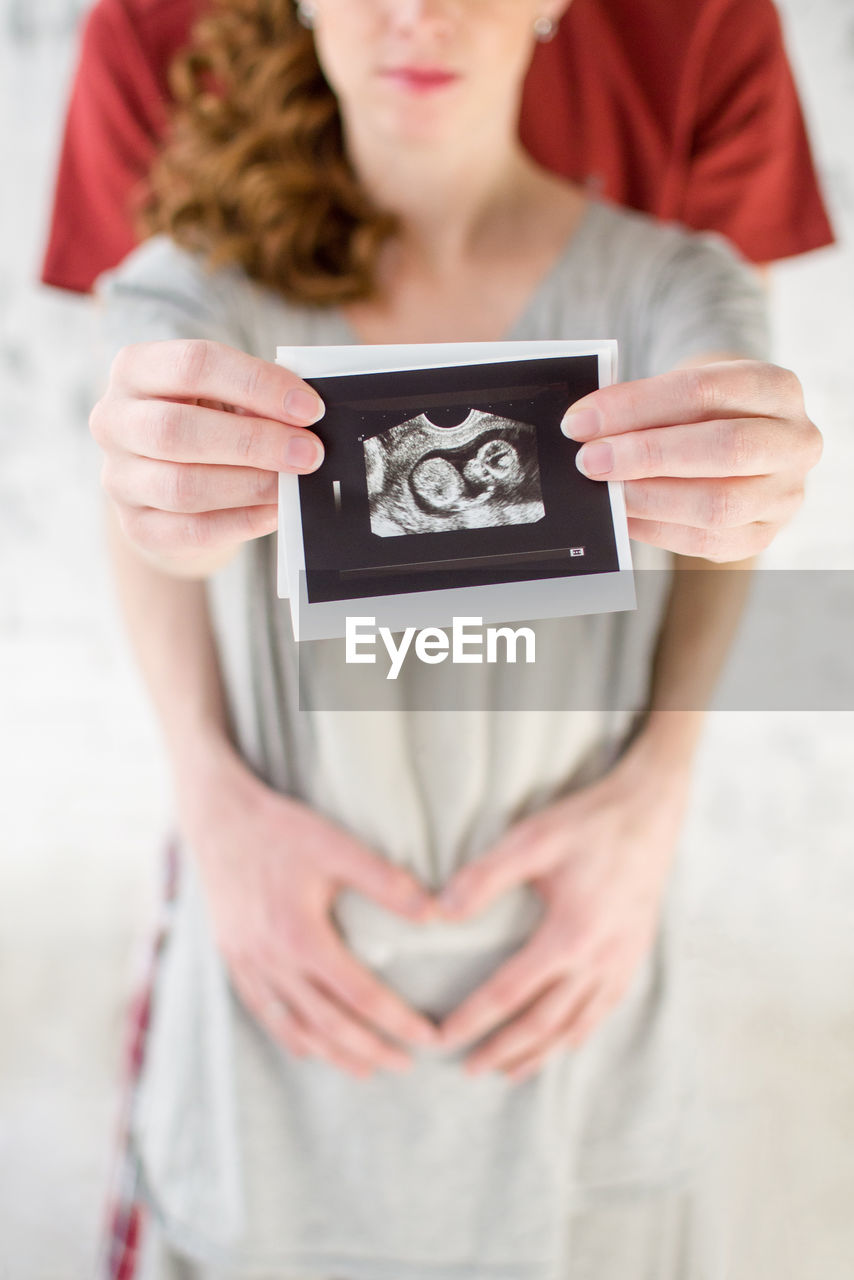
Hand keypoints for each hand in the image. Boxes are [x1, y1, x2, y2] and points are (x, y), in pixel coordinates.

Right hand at [89, 338, 325, 564]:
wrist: (170, 481)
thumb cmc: (207, 422)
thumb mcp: (224, 395)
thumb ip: (257, 399)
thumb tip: (307, 419)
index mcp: (135, 369)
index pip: (194, 364)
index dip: (257, 384)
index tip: (309, 408)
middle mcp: (114, 421)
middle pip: (177, 430)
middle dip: (254, 442)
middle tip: (308, 453)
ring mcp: (119, 477)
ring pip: (182, 486)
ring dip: (249, 485)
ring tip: (292, 484)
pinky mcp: (136, 525)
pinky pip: (191, 529)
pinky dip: (241, 521)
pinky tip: (274, 511)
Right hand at [174, 737, 442, 1078]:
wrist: (218, 817)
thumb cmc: (282, 829)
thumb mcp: (337, 846)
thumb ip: (386, 882)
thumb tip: (436, 913)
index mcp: (300, 936)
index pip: (360, 996)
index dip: (397, 1021)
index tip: (429, 1038)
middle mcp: (271, 959)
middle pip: (328, 1023)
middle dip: (370, 1049)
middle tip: (406, 1066)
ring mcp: (246, 962)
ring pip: (293, 1025)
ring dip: (331, 1053)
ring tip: (364, 1070)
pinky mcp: (232, 956)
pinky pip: (263, 1010)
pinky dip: (290, 1034)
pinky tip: (308, 1046)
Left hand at [431, 746, 693, 1081]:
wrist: (650, 811)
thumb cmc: (588, 823)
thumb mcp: (530, 840)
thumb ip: (484, 877)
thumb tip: (440, 912)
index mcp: (571, 935)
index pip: (510, 992)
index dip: (474, 1019)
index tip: (443, 1037)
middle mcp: (600, 959)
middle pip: (544, 1023)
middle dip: (503, 1049)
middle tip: (467, 1069)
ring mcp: (622, 961)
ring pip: (577, 1026)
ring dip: (541, 1054)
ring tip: (509, 1073)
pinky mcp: (634, 955)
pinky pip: (604, 1010)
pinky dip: (578, 1034)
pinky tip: (563, 1042)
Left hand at [561, 359, 822, 561]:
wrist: (740, 440)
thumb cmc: (704, 411)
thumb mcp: (683, 388)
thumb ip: (646, 405)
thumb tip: (588, 429)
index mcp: (777, 388)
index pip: (704, 389)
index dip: (637, 405)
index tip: (582, 420)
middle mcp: (796, 441)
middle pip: (725, 448)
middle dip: (647, 455)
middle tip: (590, 459)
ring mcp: (786, 494)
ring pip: (719, 504)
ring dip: (649, 498)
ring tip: (605, 490)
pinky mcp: (763, 535)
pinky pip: (708, 541)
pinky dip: (657, 529)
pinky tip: (623, 515)